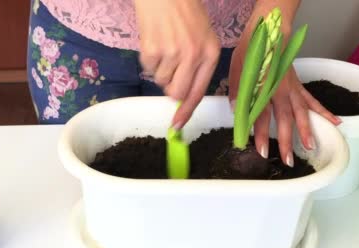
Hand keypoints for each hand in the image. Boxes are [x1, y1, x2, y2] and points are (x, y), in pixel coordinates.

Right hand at [135, 0, 220, 127]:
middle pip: (177, 93)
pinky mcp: (153, 50)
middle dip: (170, 89)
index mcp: (210, 53)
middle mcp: (194, 56)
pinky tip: (154, 40)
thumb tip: (181, 93)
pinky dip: (148, 59)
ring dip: (159, 70)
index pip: (199, 91)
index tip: (177, 125)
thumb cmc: (184, 10)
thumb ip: (197, 64)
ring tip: (164, 46)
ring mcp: (173, 53)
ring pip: (160, 81)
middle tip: (168, 72)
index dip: (186, 111)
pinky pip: (148, 69)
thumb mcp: (202, 36)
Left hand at [229, 29, 340, 166]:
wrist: (270, 33)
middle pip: (285, 119)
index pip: (262, 117)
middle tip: (287, 160)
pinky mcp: (299, 85)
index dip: (262, 134)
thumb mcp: (237, 72)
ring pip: (301, 113)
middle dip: (286, 141)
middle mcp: (281, 91)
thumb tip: (236, 112)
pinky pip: (313, 100)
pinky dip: (324, 111)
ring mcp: (292, 89)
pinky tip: (336, 122)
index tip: (262, 151)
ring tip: (310, 147)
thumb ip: (237, 93)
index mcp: (264, 89)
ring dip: (306, 130)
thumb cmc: (251, 52)